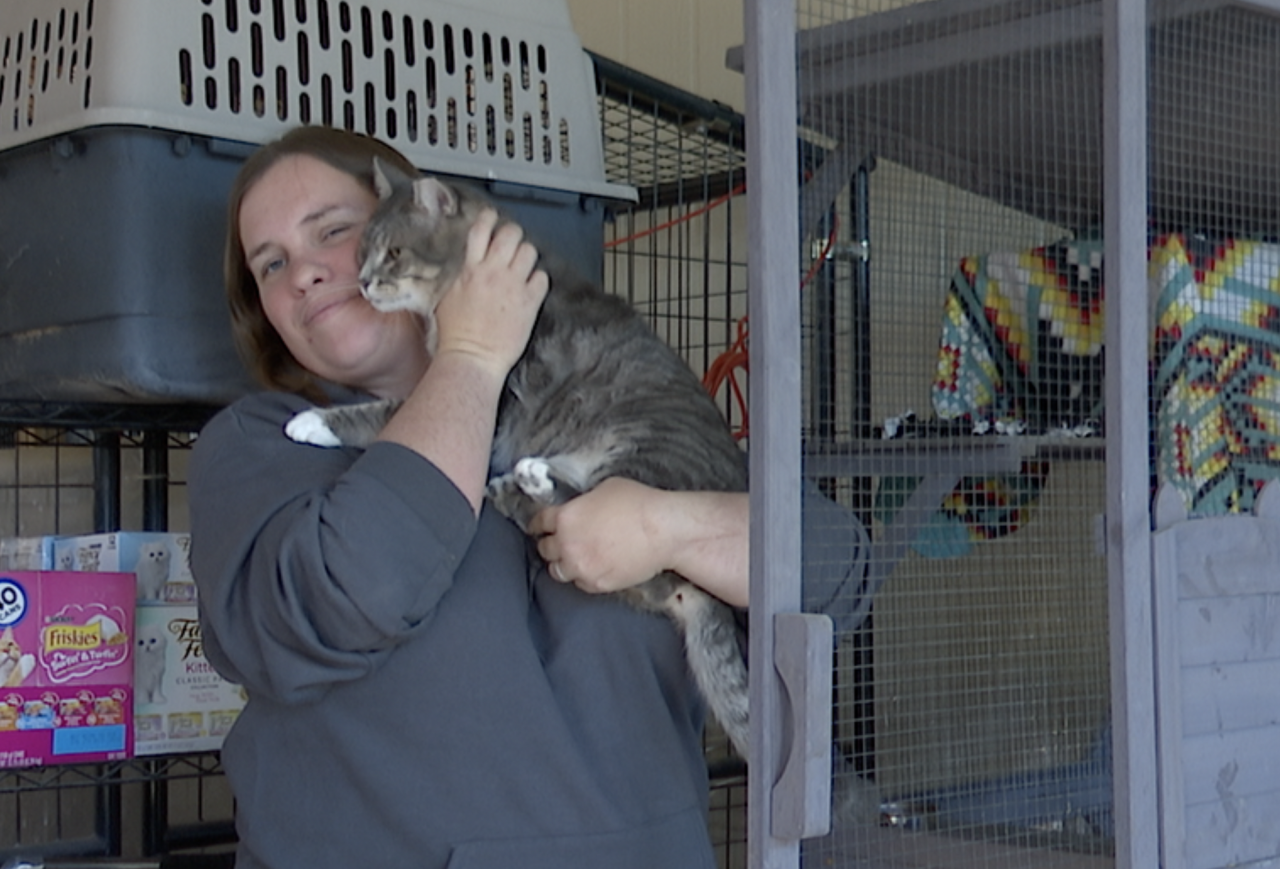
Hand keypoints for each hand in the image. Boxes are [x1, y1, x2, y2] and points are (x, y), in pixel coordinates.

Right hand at [433, 209, 548, 378]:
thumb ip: (459, 276)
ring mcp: (514, 286)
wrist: (473, 357)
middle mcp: (493, 273)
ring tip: (521, 267)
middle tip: (511, 243)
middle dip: (512, 234)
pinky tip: (531, 288)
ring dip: (526, 257)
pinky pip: (542, 278)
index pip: (481, 231)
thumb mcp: (446, 297)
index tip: (491, 217)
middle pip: (510, 234)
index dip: (488, 218)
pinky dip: (538, 280)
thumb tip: (465, 264)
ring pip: (529, 251)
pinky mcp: (530, 303)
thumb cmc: (456, 334)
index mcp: (470, 270)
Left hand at [528, 478, 671, 594]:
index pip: (539, 522)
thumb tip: (582, 508)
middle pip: (545, 549)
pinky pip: (580, 583)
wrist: (662, 531)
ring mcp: (581, 567)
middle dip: (551, 544)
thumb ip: (583, 502)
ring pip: (558, 571)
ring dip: (563, 564)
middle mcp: (567, 544)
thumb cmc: (638, 503)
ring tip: (573, 559)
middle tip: (559, 542)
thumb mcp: (603, 489)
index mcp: (565, 517)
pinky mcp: (597, 584)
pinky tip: (592, 568)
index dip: (538, 524)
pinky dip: (583, 576)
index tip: (538, 527)